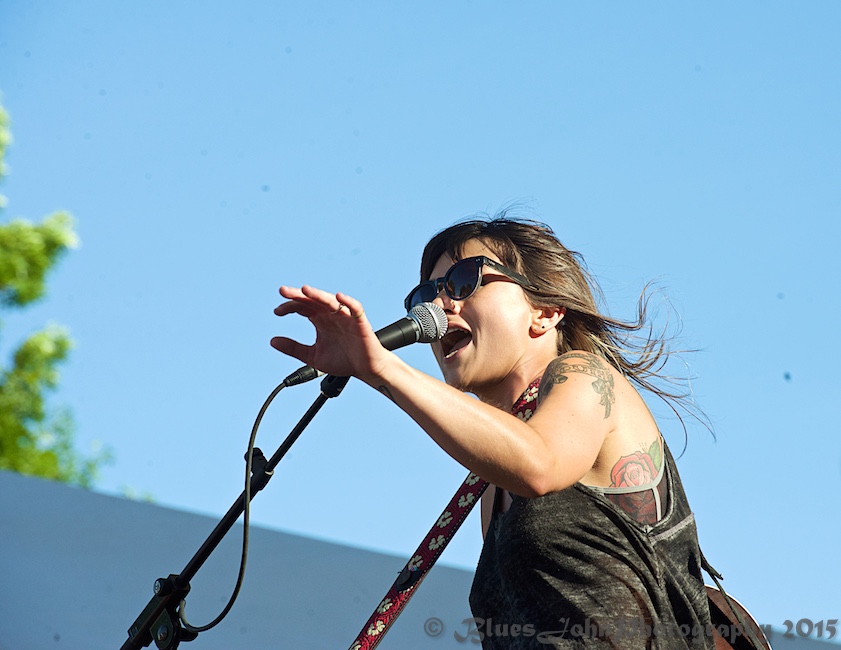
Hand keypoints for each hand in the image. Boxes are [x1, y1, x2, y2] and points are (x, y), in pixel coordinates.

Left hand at [270, 285, 389, 380]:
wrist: (365, 370)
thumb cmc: (343, 360)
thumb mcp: (313, 356)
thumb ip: (294, 348)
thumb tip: (272, 340)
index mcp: (320, 320)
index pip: (302, 307)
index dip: (289, 307)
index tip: (277, 312)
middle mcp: (332, 315)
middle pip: (313, 300)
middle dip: (298, 295)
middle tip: (283, 291)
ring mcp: (346, 317)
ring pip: (331, 301)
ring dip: (318, 295)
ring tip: (304, 290)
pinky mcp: (360, 322)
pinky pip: (355, 308)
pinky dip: (348, 302)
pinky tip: (339, 297)